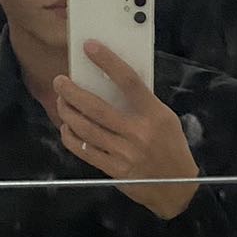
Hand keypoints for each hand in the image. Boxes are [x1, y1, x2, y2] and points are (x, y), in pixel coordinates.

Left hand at [54, 43, 198, 220]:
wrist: (177, 188)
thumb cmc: (172, 148)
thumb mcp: (166, 120)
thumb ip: (143, 104)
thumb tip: (112, 83)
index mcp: (154, 115)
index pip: (128, 82)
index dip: (108, 62)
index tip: (90, 47)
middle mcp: (138, 133)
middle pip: (97, 107)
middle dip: (73, 92)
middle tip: (59, 81)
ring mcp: (124, 153)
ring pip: (86, 129)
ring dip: (68, 112)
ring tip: (61, 101)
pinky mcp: (114, 170)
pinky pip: (85, 150)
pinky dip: (71, 137)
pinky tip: (66, 127)